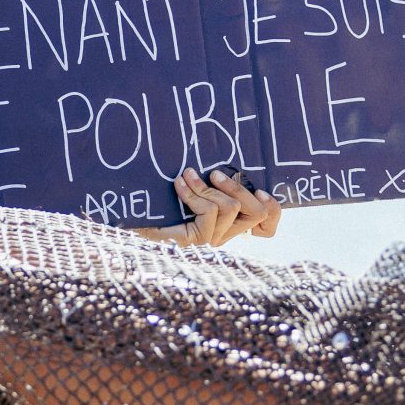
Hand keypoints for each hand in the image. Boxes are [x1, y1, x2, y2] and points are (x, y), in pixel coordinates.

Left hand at [154, 167, 279, 247]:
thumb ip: (214, 184)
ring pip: (231, 208)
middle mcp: (223, 235)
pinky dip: (194, 193)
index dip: (273, 210)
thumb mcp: (193, 189)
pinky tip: (180, 184)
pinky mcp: (196, 240)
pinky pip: (210, 211)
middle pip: (256, 212)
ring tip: (187, 175)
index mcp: (227, 225)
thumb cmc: (160, 205)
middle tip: (213, 173)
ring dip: (208, 187)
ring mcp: (211, 239)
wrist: (132, 223)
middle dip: (238, 187)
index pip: (266, 229)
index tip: (263, 191)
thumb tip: (232, 164)